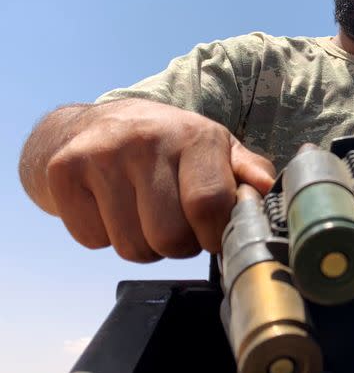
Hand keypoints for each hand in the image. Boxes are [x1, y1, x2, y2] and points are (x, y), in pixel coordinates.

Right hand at [43, 99, 275, 261]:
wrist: (92, 125)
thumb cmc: (168, 146)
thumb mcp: (215, 150)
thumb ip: (248, 172)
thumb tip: (270, 190)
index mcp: (196, 135)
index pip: (211, 205)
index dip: (215, 235)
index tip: (211, 234)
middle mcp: (149, 139)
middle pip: (170, 237)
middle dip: (179, 245)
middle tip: (175, 224)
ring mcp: (102, 154)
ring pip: (132, 247)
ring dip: (143, 245)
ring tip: (143, 213)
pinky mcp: (64, 172)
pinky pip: (93, 240)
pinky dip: (104, 236)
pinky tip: (111, 207)